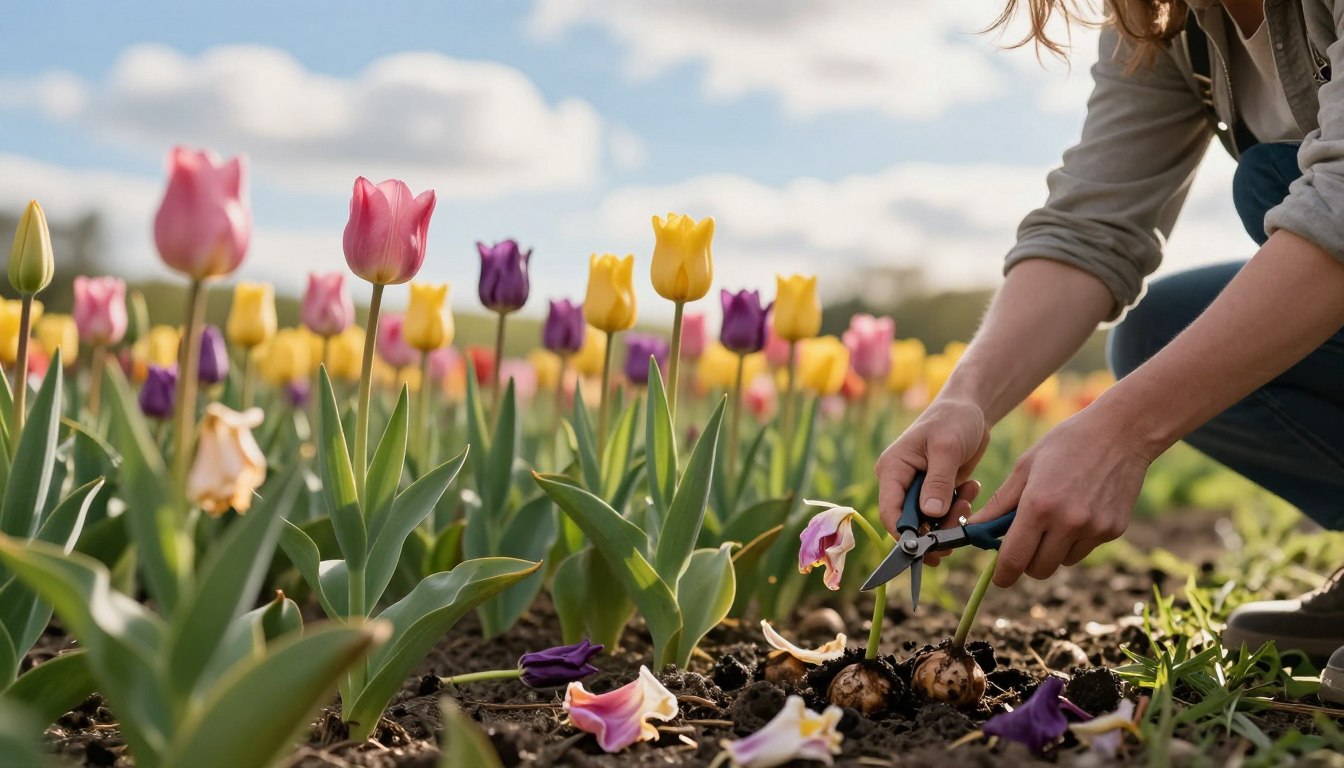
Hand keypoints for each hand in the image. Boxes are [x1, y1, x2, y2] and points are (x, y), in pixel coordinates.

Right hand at [876, 397, 989, 550]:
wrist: (970, 410)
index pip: (890, 511)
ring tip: (969, 494)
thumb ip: (939, 482)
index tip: (929, 545)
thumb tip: (931, 514)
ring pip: (929, 523)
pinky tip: (971, 488)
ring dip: (952, 518)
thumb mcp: (947, 449)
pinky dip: (959, 510)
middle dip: (936, 527)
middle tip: (961, 516)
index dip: (905, 533)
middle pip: (910, 523)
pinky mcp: (936, 493)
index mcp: (893, 470)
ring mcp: (918, 490)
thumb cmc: (953, 420)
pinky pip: (944, 516)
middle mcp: (901, 483)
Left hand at [971, 406, 1150, 587]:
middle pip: (1039, 570)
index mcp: (1038, 506)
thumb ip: (1000, 504)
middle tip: (1024, 542)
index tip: (999, 577)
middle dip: (1026, 562)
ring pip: (1062, 563)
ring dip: (1052, 551)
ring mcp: (1094, 529)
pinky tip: (1079, 510)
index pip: (1014, 559)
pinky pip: (1084, 549)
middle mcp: (1067, 523)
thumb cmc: (1065, 444)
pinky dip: (1075, 541)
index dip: (1003, 574)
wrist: (1121, 433)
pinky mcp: (1113, 530)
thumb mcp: (1025, 467)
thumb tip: (975, 530)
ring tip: (1054, 518)